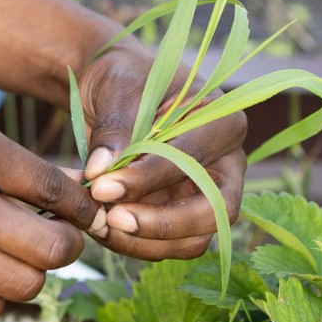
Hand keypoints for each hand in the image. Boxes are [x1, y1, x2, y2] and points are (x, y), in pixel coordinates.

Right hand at [0, 81, 106, 319]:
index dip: (82, 208)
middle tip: (60, 236)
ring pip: (22, 286)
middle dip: (69, 246)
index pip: (57, 192)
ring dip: (34, 274)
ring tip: (22, 255)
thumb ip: (5, 157)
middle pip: (51, 251)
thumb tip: (64, 192)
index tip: (82, 211)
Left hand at [75, 42, 246, 260]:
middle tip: (109, 220)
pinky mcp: (180, 213)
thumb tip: (101, 171)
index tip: (100, 185)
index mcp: (222, 123)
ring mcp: (205, 194)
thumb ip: (115, 127)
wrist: (113, 90)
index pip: (192, 162)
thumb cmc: (123, 77)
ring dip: (143, 242)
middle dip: (160, 226)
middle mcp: (225, 165)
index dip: (146, 180)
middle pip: (212, 214)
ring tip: (96, 224)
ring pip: (192, 240)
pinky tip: (98, 225)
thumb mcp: (117, 88)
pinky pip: (166, 244)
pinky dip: (132, 242)